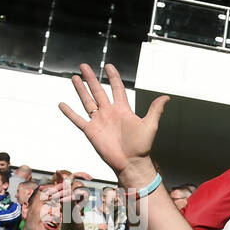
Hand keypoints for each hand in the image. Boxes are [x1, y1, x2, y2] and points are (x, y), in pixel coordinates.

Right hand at [60, 63, 167, 187]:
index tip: (109, 66)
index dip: (113, 77)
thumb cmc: (142, 147)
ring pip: (87, 101)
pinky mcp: (91, 131)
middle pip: (98, 91)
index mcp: (123, 110)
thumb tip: (166, 97)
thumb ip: (155, 110)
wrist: (131, 163)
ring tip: (75, 77)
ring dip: (80, 89)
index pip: (117, 89)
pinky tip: (62, 104)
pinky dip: (69, 112)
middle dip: (91, 78)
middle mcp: (109, 113)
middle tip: (84, 66)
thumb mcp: (150, 125)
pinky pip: (78, 119)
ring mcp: (99, 121)